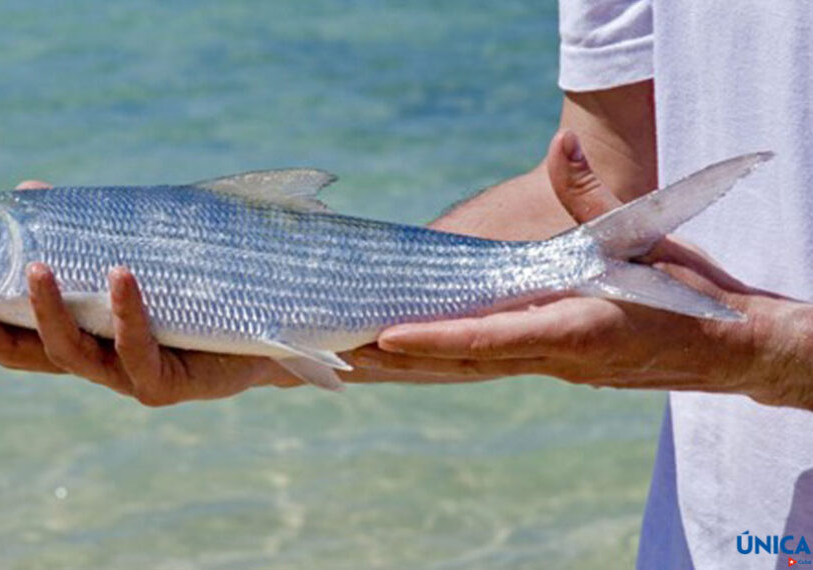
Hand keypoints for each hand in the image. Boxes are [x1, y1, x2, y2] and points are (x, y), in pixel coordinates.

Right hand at [0, 180, 302, 405]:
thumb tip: (28, 189)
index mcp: (75, 334)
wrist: (266, 326)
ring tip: (33, 267)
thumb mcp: (129, 251)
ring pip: (72, 353)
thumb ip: (79, 230)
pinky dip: (128, 310)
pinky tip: (119, 274)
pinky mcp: (168, 384)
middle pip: (18, 352)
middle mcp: (91, 360)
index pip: (0, 330)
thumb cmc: (190, 288)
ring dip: (47, 310)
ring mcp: (126, 376)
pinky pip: (140, 348)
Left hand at [366, 131, 812, 410]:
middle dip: (400, 361)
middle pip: (463, 362)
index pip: (491, 337)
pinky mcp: (552, 365)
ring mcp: (552, 367)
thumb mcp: (647, 237)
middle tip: (337, 356)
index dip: (437, 338)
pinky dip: (443, 360)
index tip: (385, 338)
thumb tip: (563, 143)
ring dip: (412, 367)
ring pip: (468, 368)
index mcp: (577, 330)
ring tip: (351, 362)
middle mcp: (556, 358)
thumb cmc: (693, 293)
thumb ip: (595, 196)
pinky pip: (485, 364)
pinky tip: (407, 356)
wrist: (731, 348)